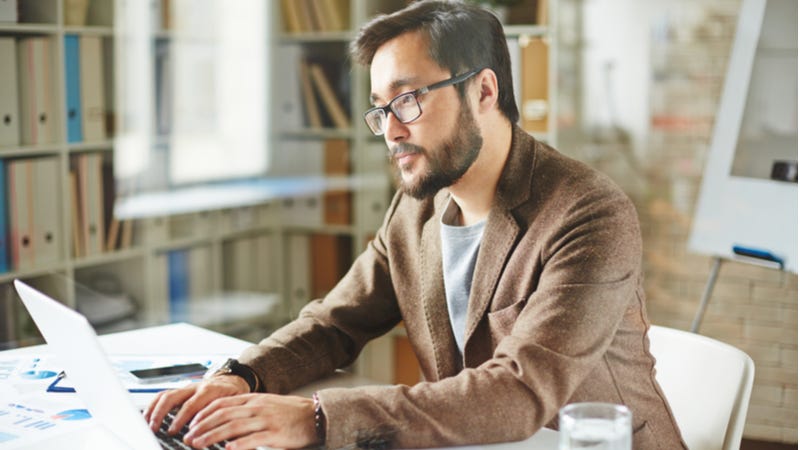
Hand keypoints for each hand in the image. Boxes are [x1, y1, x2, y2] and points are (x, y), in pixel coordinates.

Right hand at [144, 375, 249, 435]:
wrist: (233, 380)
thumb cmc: (234, 394)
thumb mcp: (234, 404)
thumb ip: (224, 415)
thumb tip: (220, 433)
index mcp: (210, 390)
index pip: (192, 404)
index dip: (182, 418)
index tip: (173, 431)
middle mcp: (196, 387)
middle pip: (173, 397)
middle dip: (162, 414)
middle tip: (156, 429)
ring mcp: (186, 388)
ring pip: (165, 395)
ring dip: (154, 411)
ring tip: (147, 426)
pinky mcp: (181, 391)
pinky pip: (163, 396)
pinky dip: (153, 406)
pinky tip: (147, 418)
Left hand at [183, 393, 317, 449]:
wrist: (314, 415)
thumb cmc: (290, 413)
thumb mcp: (266, 404)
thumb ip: (247, 409)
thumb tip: (225, 417)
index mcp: (254, 399)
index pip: (223, 403)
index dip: (204, 413)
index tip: (192, 423)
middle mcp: (257, 407)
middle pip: (224, 414)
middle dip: (203, 426)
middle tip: (189, 437)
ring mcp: (266, 420)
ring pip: (234, 426)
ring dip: (213, 436)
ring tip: (199, 444)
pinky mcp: (276, 434)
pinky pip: (253, 439)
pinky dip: (239, 444)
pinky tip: (228, 449)